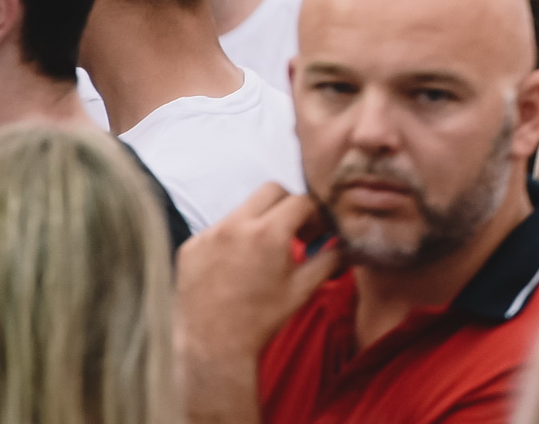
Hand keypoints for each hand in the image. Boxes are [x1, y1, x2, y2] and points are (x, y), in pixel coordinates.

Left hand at [178, 186, 341, 368]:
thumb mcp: (303, 288)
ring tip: (261, 251)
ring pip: (243, 208)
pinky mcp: (191, 246)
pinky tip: (235, 264)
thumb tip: (347, 244)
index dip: (314, 213)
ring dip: (258, 220)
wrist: (213, 346)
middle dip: (287, 205)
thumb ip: (330, 258)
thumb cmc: (261, 320)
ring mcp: (209, 235)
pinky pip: (218, 228)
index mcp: (268, 233)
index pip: (301, 200)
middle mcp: (236, 226)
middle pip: (271, 191)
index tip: (314, 231)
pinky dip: (232, 237)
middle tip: (291, 231)